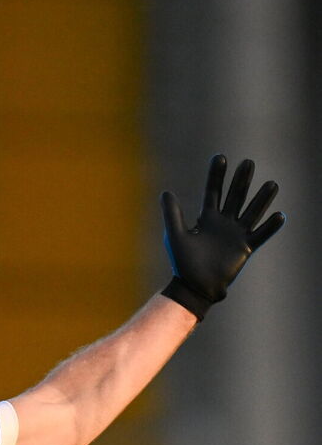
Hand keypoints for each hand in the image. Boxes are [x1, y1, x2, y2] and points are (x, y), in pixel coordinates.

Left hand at [160, 154, 284, 319]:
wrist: (194, 288)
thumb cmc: (183, 264)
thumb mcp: (176, 236)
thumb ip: (172, 215)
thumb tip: (166, 192)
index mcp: (207, 219)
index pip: (213, 192)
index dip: (216, 176)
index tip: (220, 157)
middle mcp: (224, 223)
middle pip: (235, 196)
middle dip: (241, 180)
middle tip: (248, 163)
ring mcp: (236, 235)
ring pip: (252, 212)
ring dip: (262, 199)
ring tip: (271, 185)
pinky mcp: (245, 248)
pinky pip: (260, 235)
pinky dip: (270, 227)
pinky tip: (279, 216)